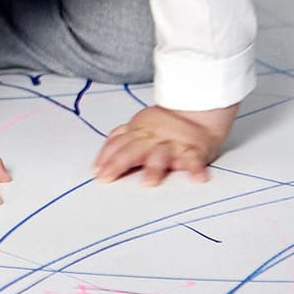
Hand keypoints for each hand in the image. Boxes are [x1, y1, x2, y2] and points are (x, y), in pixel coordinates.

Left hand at [93, 104, 237, 184]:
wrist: (195, 111)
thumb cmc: (163, 125)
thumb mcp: (138, 127)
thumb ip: (121, 140)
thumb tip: (99, 161)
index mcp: (138, 133)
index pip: (118, 144)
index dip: (105, 156)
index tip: (96, 171)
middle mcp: (152, 138)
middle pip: (133, 150)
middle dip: (118, 163)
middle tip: (106, 177)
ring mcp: (172, 144)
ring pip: (161, 155)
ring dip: (154, 168)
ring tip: (149, 182)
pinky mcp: (193, 150)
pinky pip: (194, 160)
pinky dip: (196, 169)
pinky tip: (197, 179)